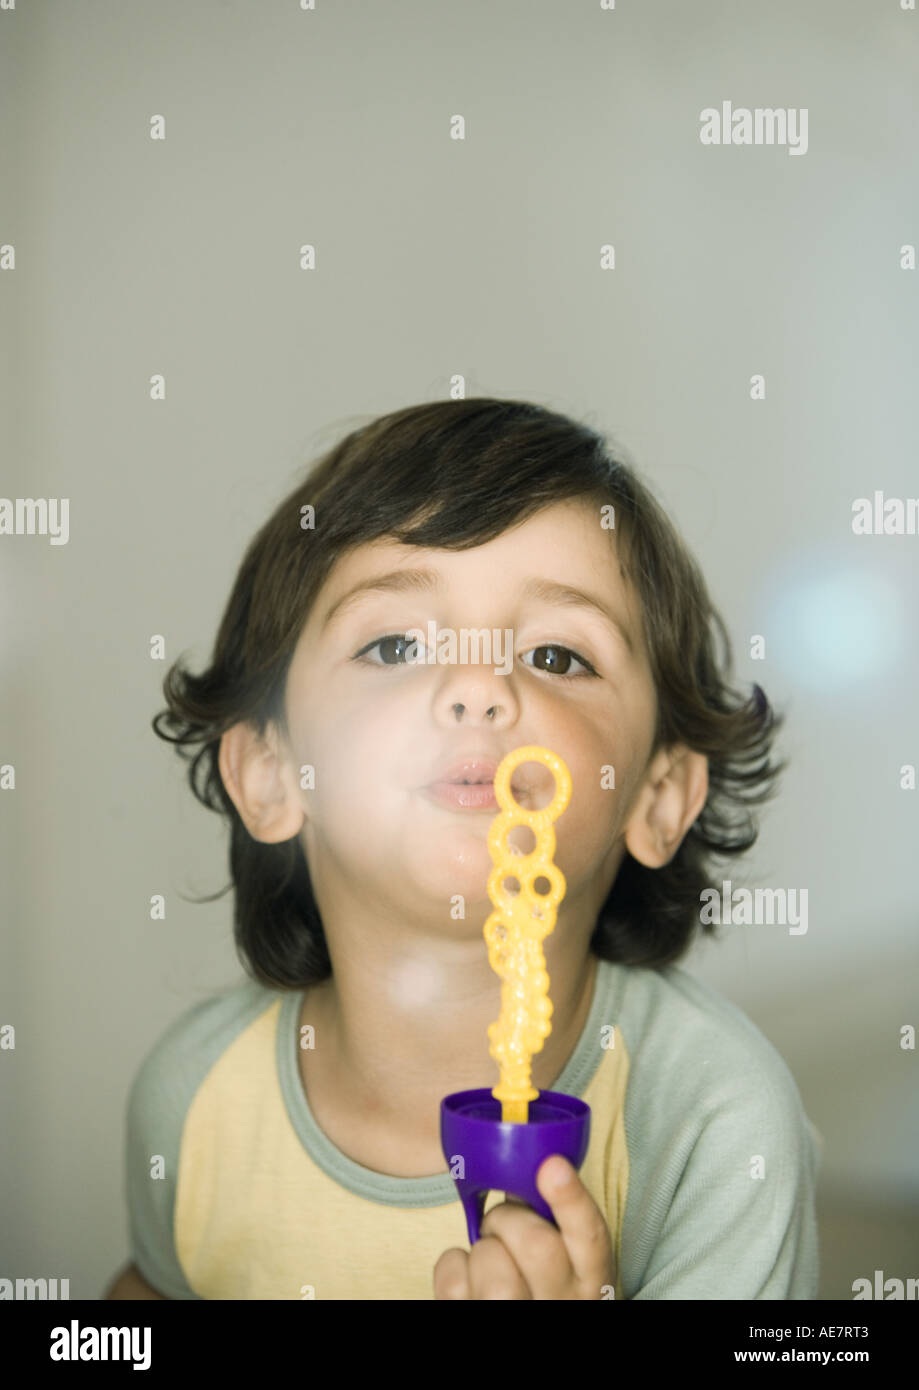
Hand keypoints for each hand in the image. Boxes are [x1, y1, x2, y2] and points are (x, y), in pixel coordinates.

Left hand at [433, 1155, 614, 1298]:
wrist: (520, 1309)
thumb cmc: (541, 1277)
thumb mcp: (564, 1251)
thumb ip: (548, 1212)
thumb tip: (524, 1158)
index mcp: (591, 1279)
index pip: (591, 1238)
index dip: (571, 1201)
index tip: (552, 1165)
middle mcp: (564, 1303)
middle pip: (536, 1245)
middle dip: (507, 1218)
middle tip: (501, 1221)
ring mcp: (521, 1315)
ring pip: (492, 1266)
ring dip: (483, 1247)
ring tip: (490, 1254)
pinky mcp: (476, 1318)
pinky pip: (454, 1281)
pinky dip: (454, 1266)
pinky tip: (470, 1274)